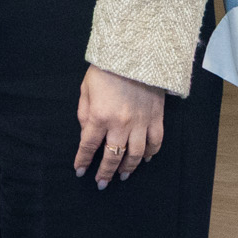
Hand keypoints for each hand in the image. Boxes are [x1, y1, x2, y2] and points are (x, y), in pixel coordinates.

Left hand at [74, 63, 165, 188]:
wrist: (135, 54)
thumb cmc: (106, 70)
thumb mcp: (86, 89)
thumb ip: (84, 113)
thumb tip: (86, 132)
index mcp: (99, 116)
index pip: (88, 146)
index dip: (83, 161)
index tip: (80, 171)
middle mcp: (120, 124)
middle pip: (112, 156)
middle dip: (105, 172)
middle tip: (101, 183)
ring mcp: (141, 123)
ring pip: (136, 155)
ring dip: (128, 168)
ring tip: (122, 176)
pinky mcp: (156, 119)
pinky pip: (155, 142)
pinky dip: (151, 154)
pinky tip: (145, 159)